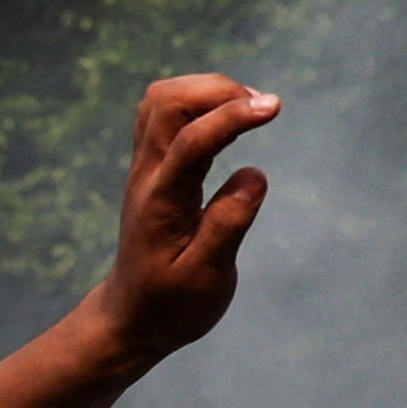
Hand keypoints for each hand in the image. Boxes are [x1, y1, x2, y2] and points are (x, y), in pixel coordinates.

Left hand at [91, 74, 277, 364]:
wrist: (132, 318)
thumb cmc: (171, 304)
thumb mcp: (206, 278)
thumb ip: (228, 226)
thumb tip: (255, 174)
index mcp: (161, 203)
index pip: (191, 141)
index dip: (232, 116)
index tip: (274, 107)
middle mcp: (146, 177)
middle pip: (166, 101)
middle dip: (218, 89)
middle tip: (261, 108)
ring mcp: (144, 169)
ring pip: (162, 100)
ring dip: (207, 90)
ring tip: (249, 110)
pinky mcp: (151, 168)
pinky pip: (164, 114)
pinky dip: (198, 102)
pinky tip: (228, 120)